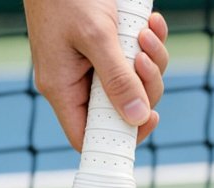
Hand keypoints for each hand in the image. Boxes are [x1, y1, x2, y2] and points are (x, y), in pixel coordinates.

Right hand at [24, 0, 168, 147]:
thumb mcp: (96, 36)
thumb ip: (118, 79)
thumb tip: (138, 117)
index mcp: (62, 89)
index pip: (89, 137)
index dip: (119, 138)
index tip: (147, 119)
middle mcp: (75, 83)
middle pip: (120, 111)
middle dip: (144, 89)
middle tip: (144, 62)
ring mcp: (91, 66)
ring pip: (134, 85)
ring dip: (150, 62)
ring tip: (146, 33)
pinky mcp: (106, 49)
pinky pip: (135, 60)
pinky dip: (149, 45)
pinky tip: (150, 23)